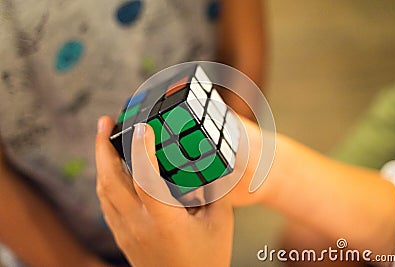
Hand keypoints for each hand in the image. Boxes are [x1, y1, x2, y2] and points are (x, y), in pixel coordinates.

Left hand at [95, 117, 233, 266]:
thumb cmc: (207, 260)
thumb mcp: (220, 224)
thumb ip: (216, 192)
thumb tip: (211, 164)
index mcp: (164, 221)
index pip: (146, 179)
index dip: (141, 150)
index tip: (142, 126)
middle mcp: (138, 225)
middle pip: (109, 181)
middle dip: (103, 147)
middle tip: (105, 122)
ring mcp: (126, 232)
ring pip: (103, 191)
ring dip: (101, 162)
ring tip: (105, 139)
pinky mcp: (123, 237)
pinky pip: (107, 203)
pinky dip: (105, 181)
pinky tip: (111, 170)